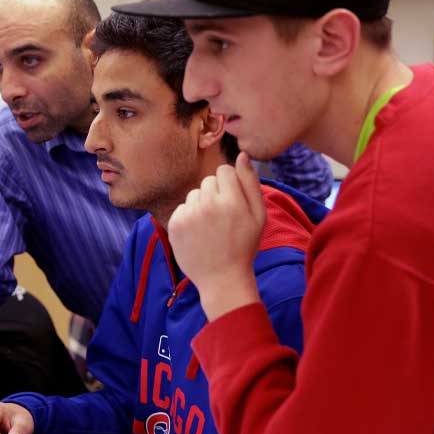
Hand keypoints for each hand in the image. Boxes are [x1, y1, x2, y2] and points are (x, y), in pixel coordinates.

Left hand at [168, 153, 265, 319]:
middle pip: (208, 181)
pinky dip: (188, 217)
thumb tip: (242, 155)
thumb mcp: (258, 216)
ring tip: (210, 227)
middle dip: (215, 194)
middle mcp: (208, 204)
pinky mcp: (174, 224)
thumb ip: (251, 183)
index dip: (230, 185)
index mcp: (232, 201)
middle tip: (222, 218)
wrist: (222, 278)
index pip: (224, 170)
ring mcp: (189, 215)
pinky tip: (198, 234)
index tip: (233, 202)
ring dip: (201, 205)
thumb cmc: (244, 246)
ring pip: (194, 194)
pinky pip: (182, 208)